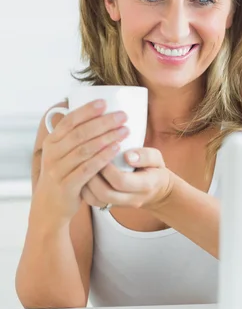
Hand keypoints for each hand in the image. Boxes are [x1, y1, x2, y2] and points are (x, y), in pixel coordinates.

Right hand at [36, 100, 129, 223]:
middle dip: (103, 122)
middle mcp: (52, 153)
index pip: (69, 120)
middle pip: (80, 133)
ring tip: (124, 131)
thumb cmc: (62, 175)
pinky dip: (103, 158)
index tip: (105, 102)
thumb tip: (96, 115)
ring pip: (84, 149)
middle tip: (122, 116)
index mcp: (52, 141)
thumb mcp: (62, 154)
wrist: (49, 206)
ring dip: (106, 138)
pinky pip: (87, 169)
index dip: (87, 110)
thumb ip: (74, 137)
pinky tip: (116, 149)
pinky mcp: (67, 185)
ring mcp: (58, 170)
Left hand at [80, 147, 174, 209]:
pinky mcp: (110, 206)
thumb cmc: (154, 169)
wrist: (156, 191)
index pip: (121, 181)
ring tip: (83, 166)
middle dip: (93, 176)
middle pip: (105, 193)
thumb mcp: (156, 158)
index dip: (107, 167)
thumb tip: (128, 156)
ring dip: (86, 183)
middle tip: (87, 159)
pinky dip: (85, 189)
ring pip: (96, 200)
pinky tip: (84, 175)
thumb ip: (145, 155)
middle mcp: (133, 199)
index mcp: (146, 185)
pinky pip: (92, 202)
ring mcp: (120, 205)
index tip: (101, 152)